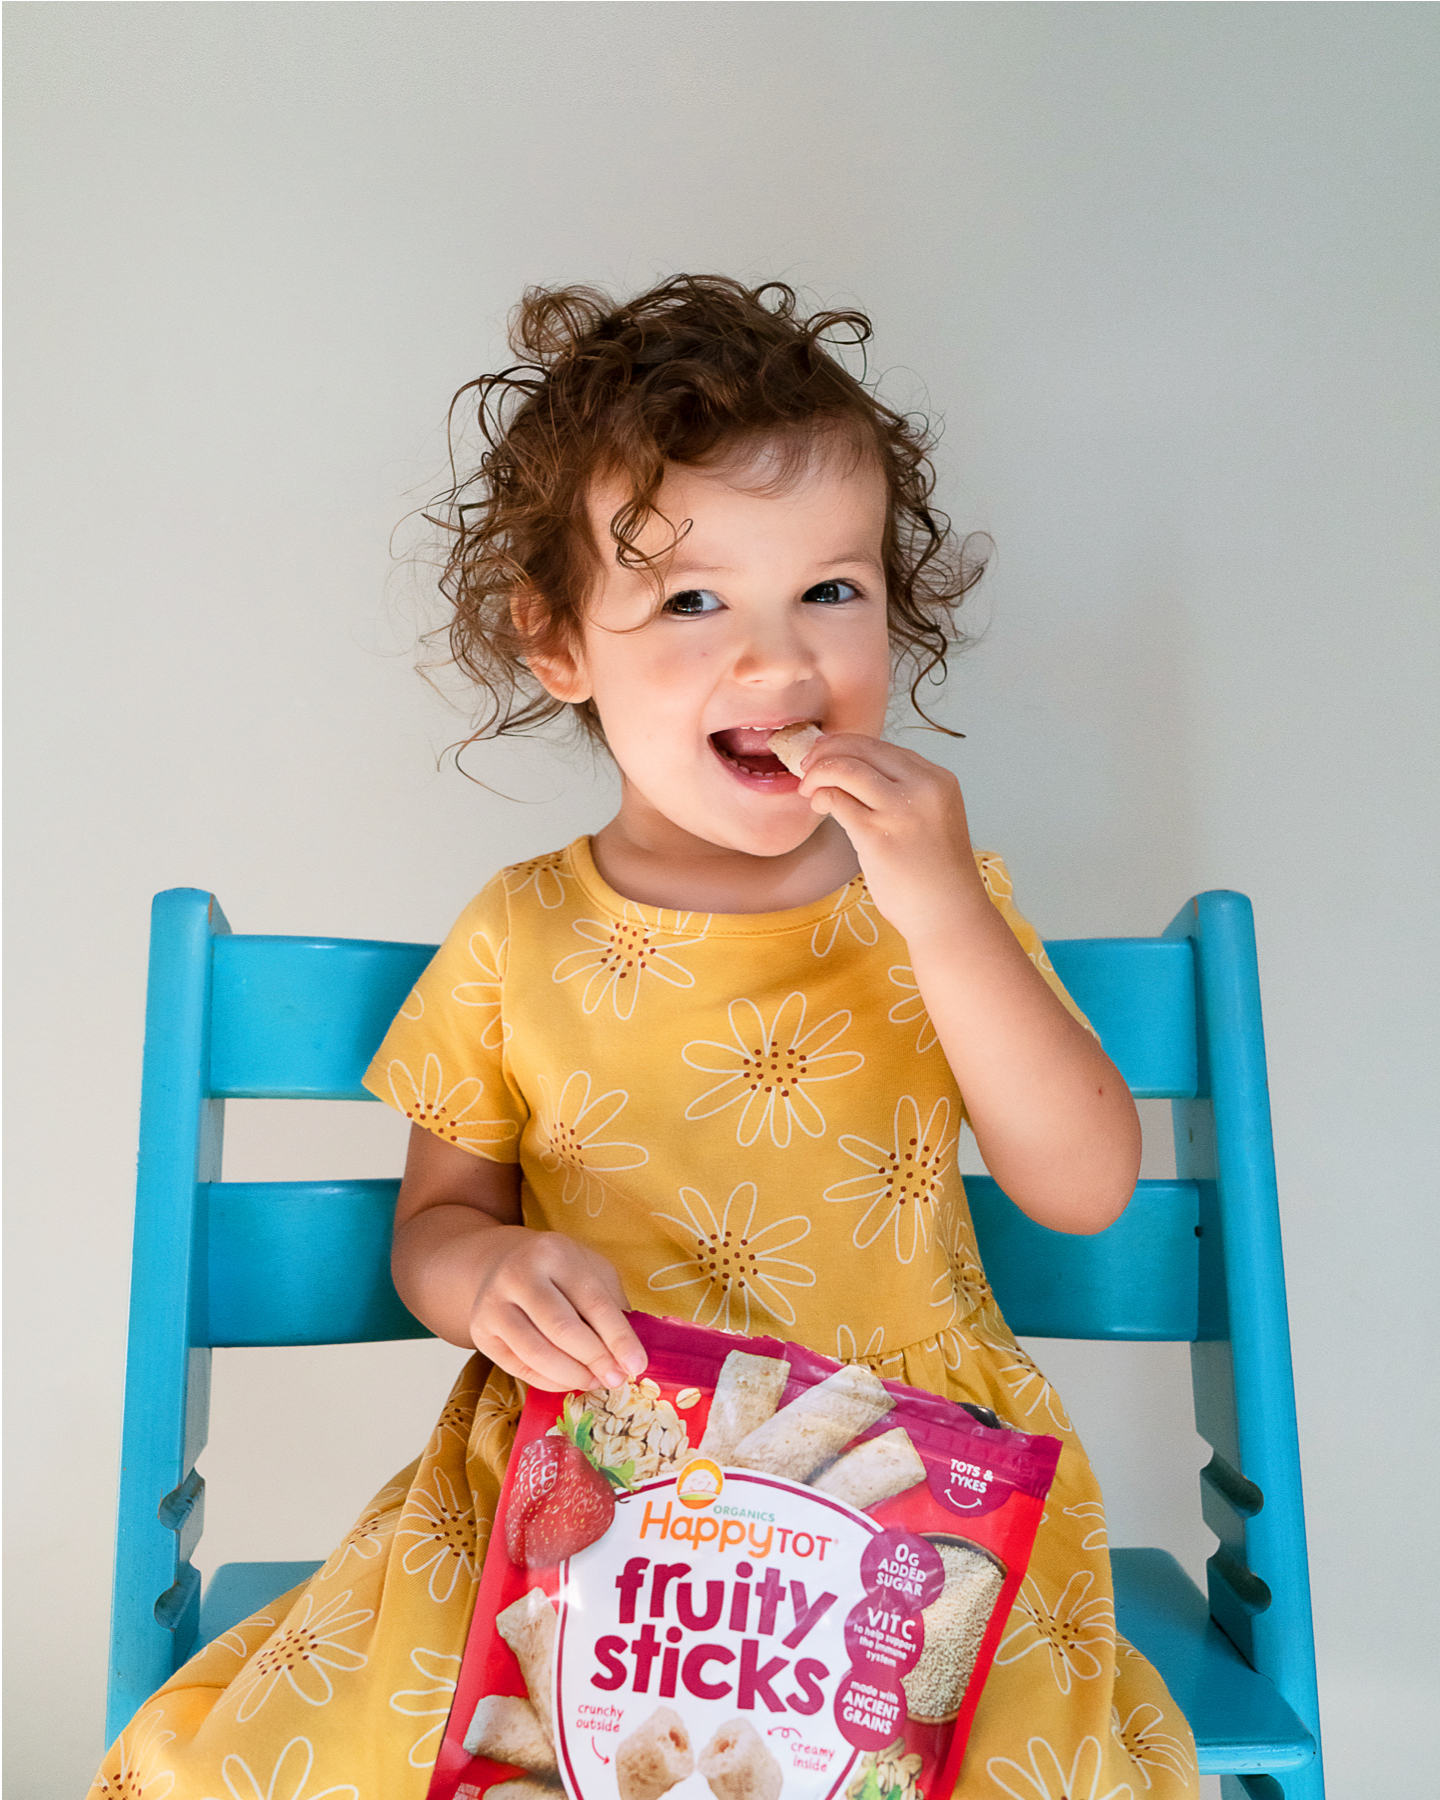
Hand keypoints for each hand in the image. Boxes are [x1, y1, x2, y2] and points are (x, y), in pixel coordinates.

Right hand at [468, 1224, 647, 1392]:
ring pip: (537, 1353)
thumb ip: (611, 1306)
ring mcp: (493, 1304)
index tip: (638, 1366)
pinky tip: (570, 1381)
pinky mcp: (480, 1332)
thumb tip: (629, 1356)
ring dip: (573, 1375)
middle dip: (596, 1359)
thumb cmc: (557, 1270)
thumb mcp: (590, 1270)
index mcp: (554, 1252)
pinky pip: (520, 1368)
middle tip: (617, 1380)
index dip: (619, 1338)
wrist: (500, 1263)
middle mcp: (518, 1275)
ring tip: (596, 1381)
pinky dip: (550, 1381)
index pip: (593, 1301)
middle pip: (562, 1329)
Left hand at [797, 733, 986, 943]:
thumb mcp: (933, 818)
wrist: (950, 914)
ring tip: (807, 787)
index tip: (827, 753)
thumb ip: (905, 793)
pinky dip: (821, 796)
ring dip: (817, 772)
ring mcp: (899, 811)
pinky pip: (837, 800)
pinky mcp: (876, 835)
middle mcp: (922, 788)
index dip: (849, 745)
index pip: (884, 747)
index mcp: (938, 780)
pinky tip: (818, 805)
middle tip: (807, 764)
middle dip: (827, 751)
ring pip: (845, 768)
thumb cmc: (936, 874)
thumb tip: (855, 774)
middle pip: (862, 749)